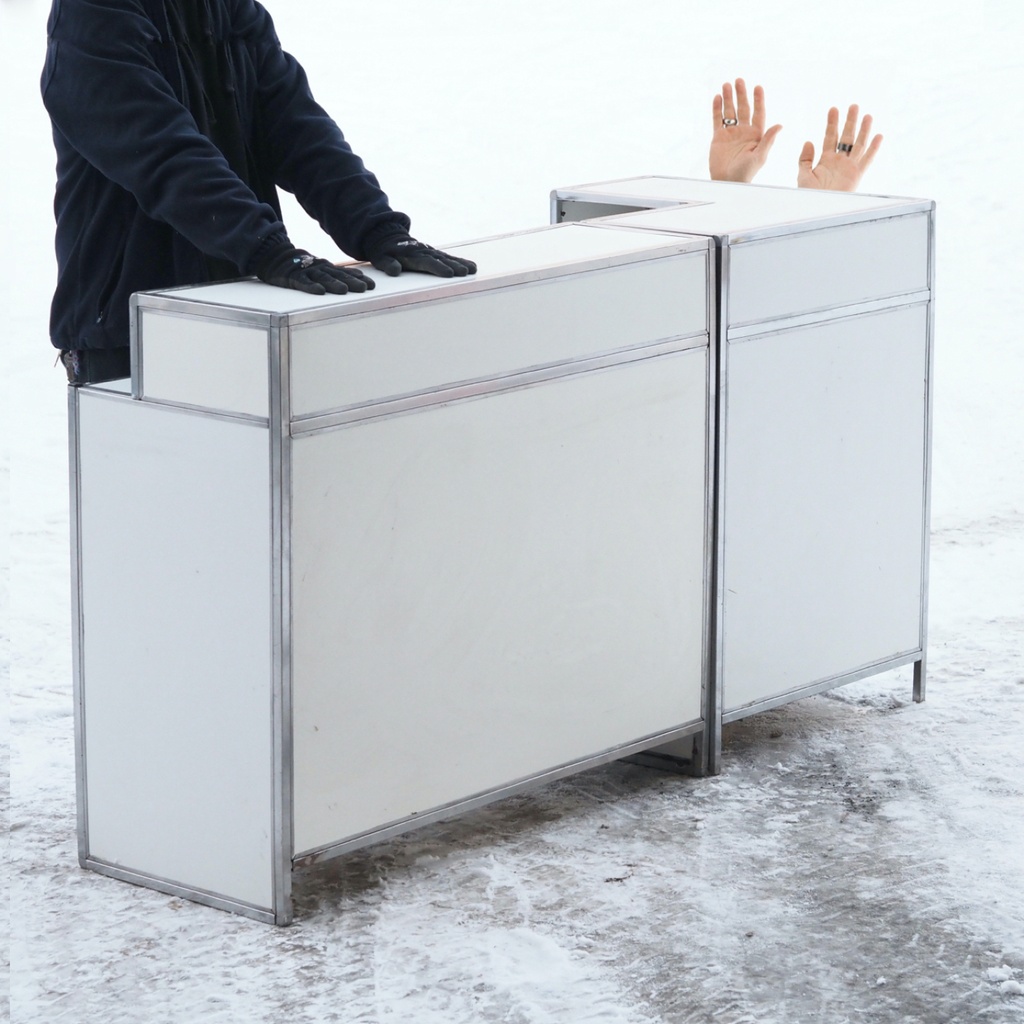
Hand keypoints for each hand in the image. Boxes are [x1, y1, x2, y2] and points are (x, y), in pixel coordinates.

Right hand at [255, 243, 373, 294]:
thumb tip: (360, 276)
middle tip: (364, 289)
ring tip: (344, 290)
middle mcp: (319, 269)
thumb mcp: (322, 268)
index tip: (372, 285)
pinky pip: (303, 283)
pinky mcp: (293, 277)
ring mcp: (306, 272)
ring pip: (322, 278)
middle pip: (338, 276)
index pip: (346, 273)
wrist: (276, 256)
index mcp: (327, 268)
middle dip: (351, 282)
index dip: (359, 278)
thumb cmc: (302, 266)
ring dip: (334, 284)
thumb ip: (339, 273)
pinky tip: (319, 292)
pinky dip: (311, 287)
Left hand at [369, 237, 476, 277]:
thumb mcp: (380, 258)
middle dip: (454, 266)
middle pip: (441, 260)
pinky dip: (461, 261)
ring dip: (460, 264)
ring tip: (473, 270)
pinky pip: (449, 257)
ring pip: (447, 258)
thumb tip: (395, 270)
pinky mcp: (434, 253)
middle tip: (465, 272)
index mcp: (411, 255)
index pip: (426, 262)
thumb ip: (388, 264)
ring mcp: (430, 251)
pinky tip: (472, 266)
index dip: (437, 268)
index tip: (448, 273)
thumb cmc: (383, 252)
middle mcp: (423, 252)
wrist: (386, 236)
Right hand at [709, 78, 782, 182]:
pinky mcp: (718, 137)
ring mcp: (730, 133)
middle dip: (741, 94)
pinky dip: (717, 108)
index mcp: (756, 134)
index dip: (758, 100)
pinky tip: (717, 98)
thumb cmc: (745, 173)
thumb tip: (780, 125)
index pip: (758, 112)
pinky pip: (717, 120)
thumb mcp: (760, 156)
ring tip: (726, 85)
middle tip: (739, 80)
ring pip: (729, 111)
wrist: (727, 183)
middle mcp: (744, 131)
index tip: (758, 87)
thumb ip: (768, 140)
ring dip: (728, 98)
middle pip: (743, 108)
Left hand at [797, 105, 882, 191]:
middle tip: (853, 106)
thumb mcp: (803, 176)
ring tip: (867, 115)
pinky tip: (879, 136)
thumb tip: (808, 141)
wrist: (819, 209)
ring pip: (858, 144)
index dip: (832, 123)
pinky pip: (867, 159)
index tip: (833, 109)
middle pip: (846, 137)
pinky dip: (874, 148)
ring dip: (863, 130)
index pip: (830, 137)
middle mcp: (839, 161)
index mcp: (826, 159)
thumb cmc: (809, 195)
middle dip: (850, 121)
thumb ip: (805, 159)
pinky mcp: (857, 175)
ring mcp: (849, 166)